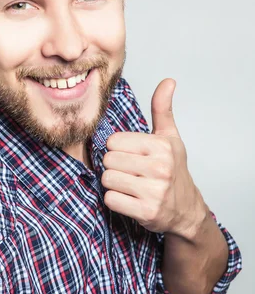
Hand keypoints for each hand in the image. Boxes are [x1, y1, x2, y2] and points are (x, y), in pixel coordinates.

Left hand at [101, 79, 207, 239]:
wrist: (185, 209)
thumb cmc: (173, 170)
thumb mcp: (170, 137)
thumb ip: (162, 109)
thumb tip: (168, 81)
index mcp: (161, 146)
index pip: (113, 141)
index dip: (117, 149)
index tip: (132, 155)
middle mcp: (159, 168)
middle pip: (108, 160)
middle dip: (114, 166)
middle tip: (131, 172)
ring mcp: (154, 191)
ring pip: (107, 179)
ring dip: (113, 183)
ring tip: (130, 184)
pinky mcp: (146, 211)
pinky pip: (110, 199)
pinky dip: (115, 200)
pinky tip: (129, 198)